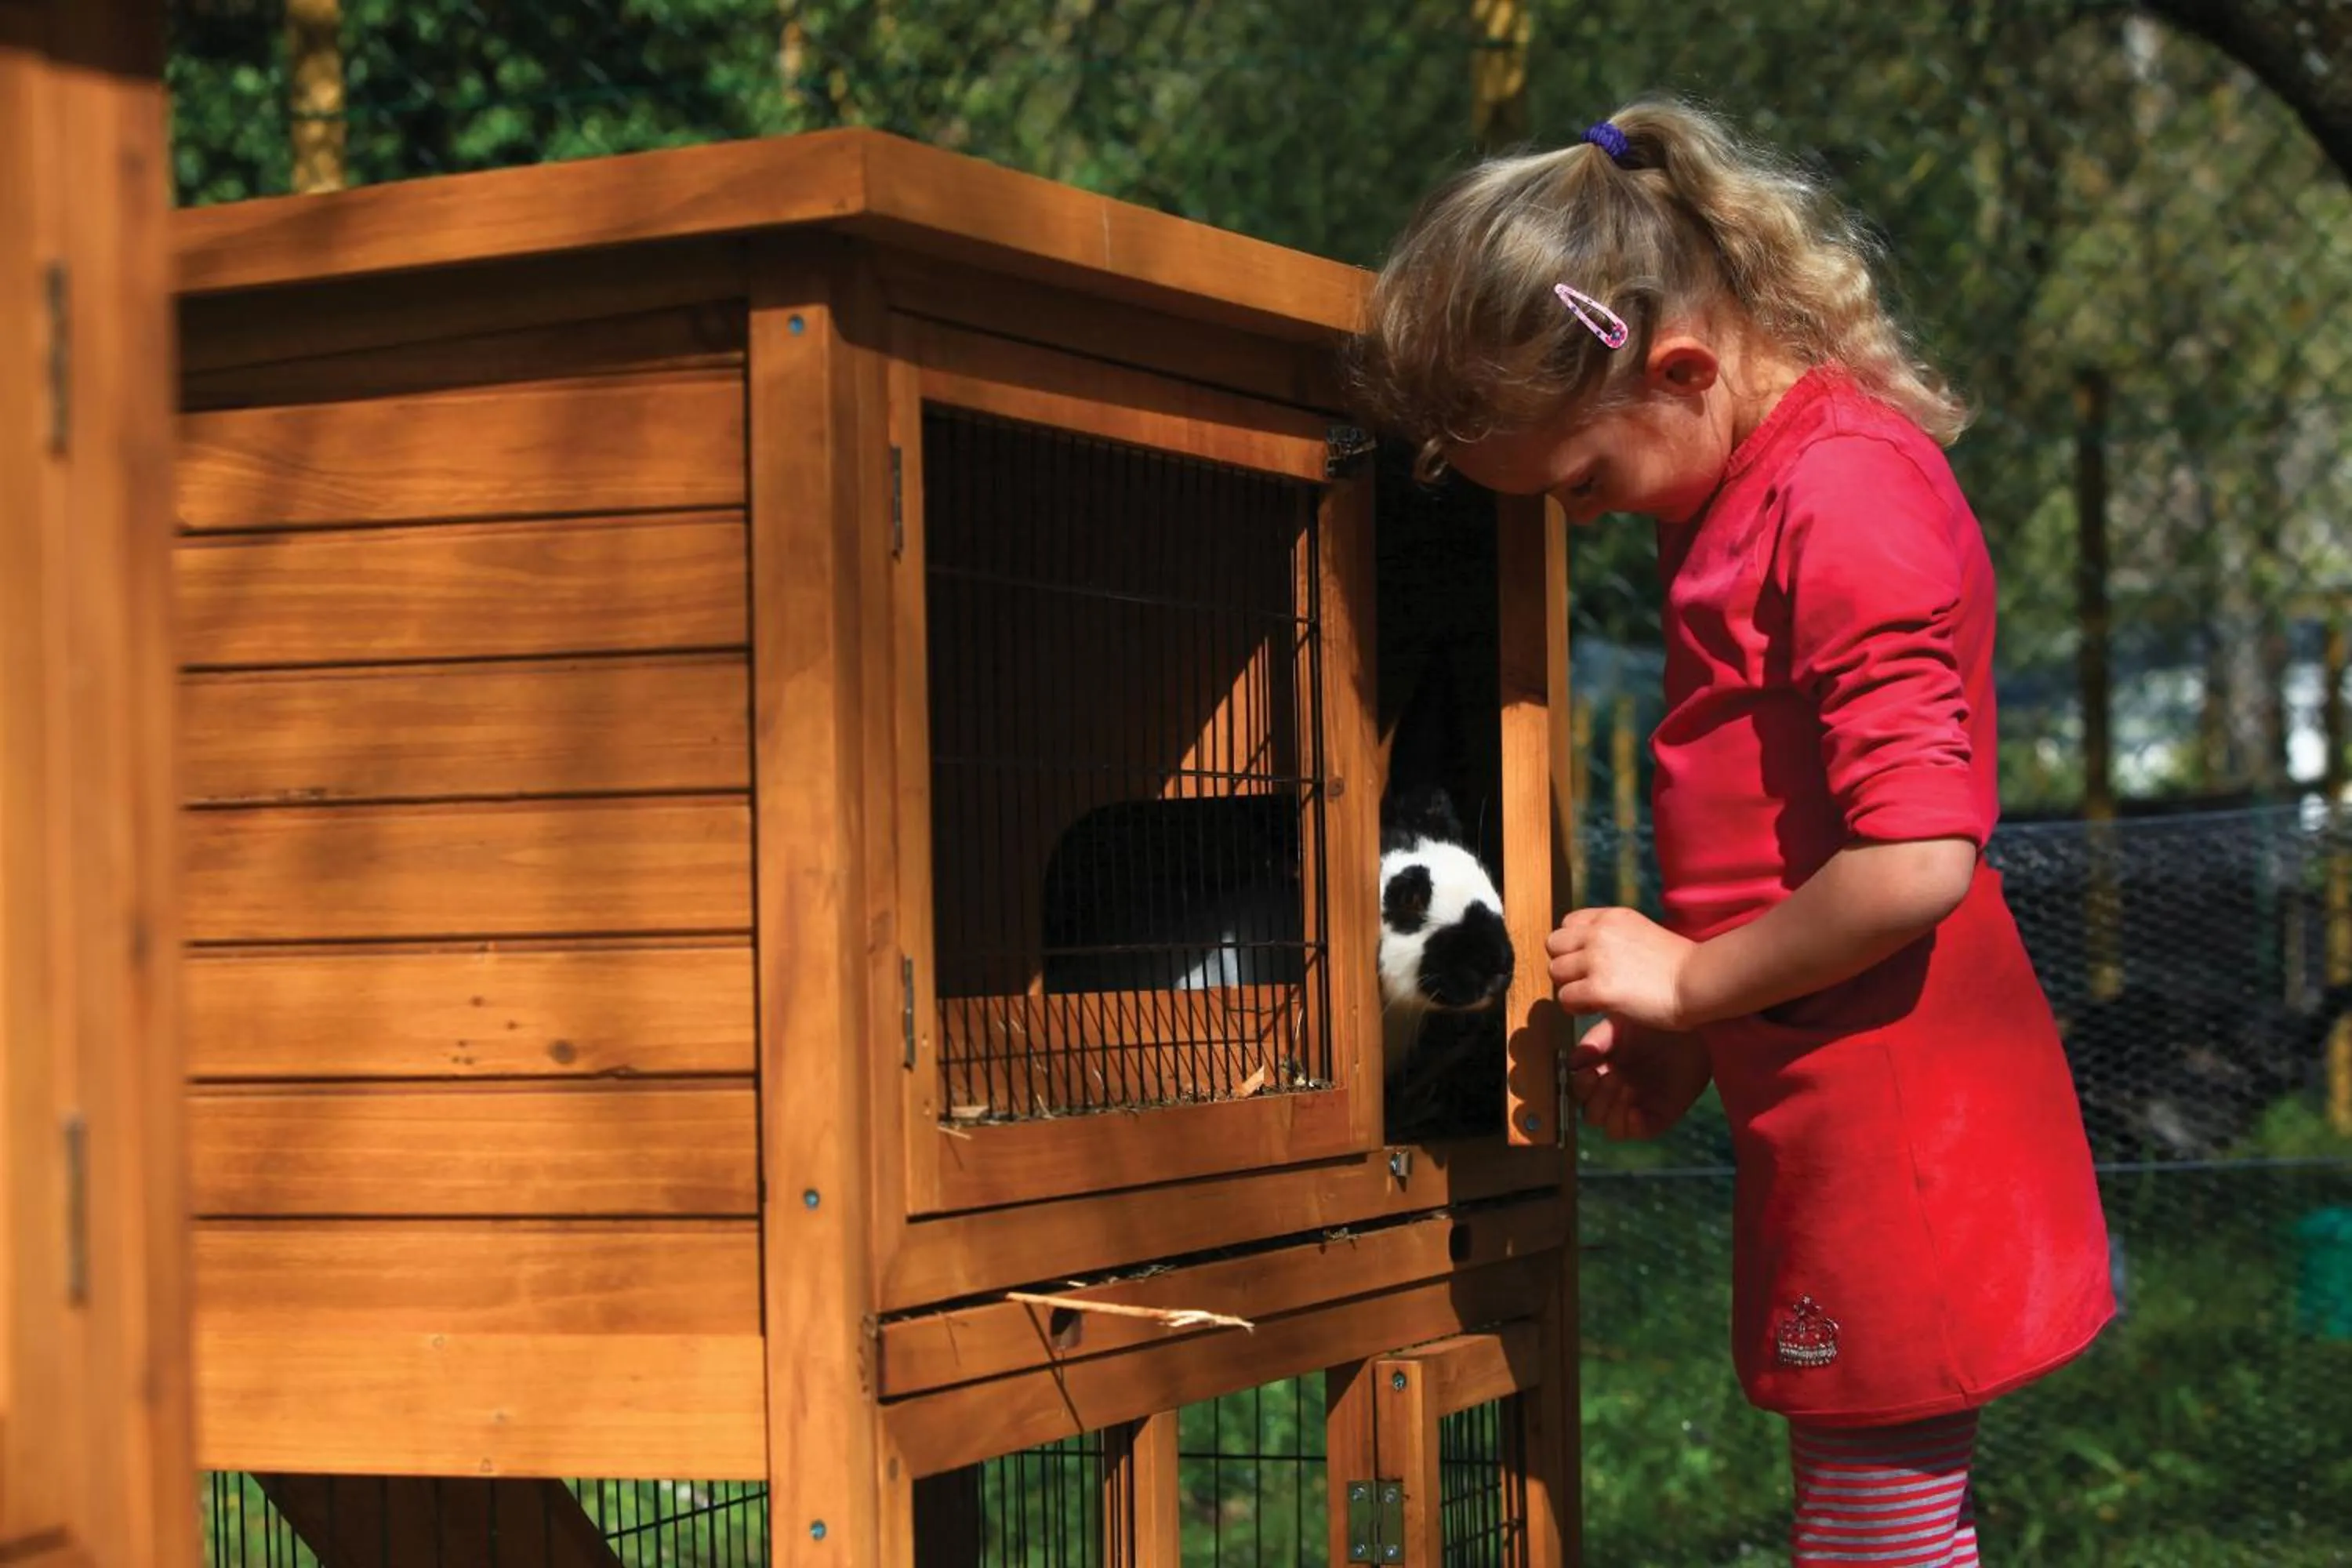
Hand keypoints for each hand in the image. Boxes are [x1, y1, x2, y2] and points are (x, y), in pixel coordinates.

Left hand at [1546, 906, 1698, 1031]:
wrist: (1700, 982)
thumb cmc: (1679, 966)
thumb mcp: (1642, 934)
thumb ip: (1614, 937)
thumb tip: (1588, 952)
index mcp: (1611, 917)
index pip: (1567, 924)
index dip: (1574, 946)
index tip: (1591, 962)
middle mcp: (1599, 933)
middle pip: (1553, 945)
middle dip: (1566, 965)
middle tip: (1587, 981)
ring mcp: (1597, 960)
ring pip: (1555, 972)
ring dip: (1570, 987)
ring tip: (1594, 997)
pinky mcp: (1599, 988)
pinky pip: (1565, 998)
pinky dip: (1577, 1008)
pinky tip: (1599, 1009)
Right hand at [1569, 1016, 1711, 1140]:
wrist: (1694, 1027)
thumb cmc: (1654, 1023)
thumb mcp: (1618, 1026)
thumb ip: (1593, 1042)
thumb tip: (1572, 1063)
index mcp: (1603, 1071)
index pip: (1580, 1091)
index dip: (1580, 1086)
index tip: (1588, 1072)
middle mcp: (1618, 1092)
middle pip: (1591, 1113)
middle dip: (1596, 1098)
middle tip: (1609, 1077)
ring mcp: (1638, 1105)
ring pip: (1609, 1127)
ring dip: (1610, 1110)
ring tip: (1624, 1087)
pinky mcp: (1660, 1116)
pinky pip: (1637, 1131)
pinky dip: (1630, 1125)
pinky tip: (1633, 1109)